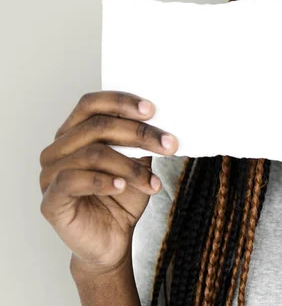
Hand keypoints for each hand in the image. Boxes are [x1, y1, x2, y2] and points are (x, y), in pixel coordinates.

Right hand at [39, 91, 178, 274]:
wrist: (112, 243)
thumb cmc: (122, 199)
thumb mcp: (137, 163)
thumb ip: (140, 141)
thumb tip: (160, 120)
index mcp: (74, 133)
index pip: (91, 104)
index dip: (120, 102)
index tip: (151, 110)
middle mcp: (58, 150)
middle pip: (97, 127)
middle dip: (139, 134)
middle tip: (168, 144)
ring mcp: (50, 174)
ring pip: (93, 154)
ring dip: (129, 166)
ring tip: (151, 181)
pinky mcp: (50, 201)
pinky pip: (73, 181)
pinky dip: (103, 181)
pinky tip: (122, 187)